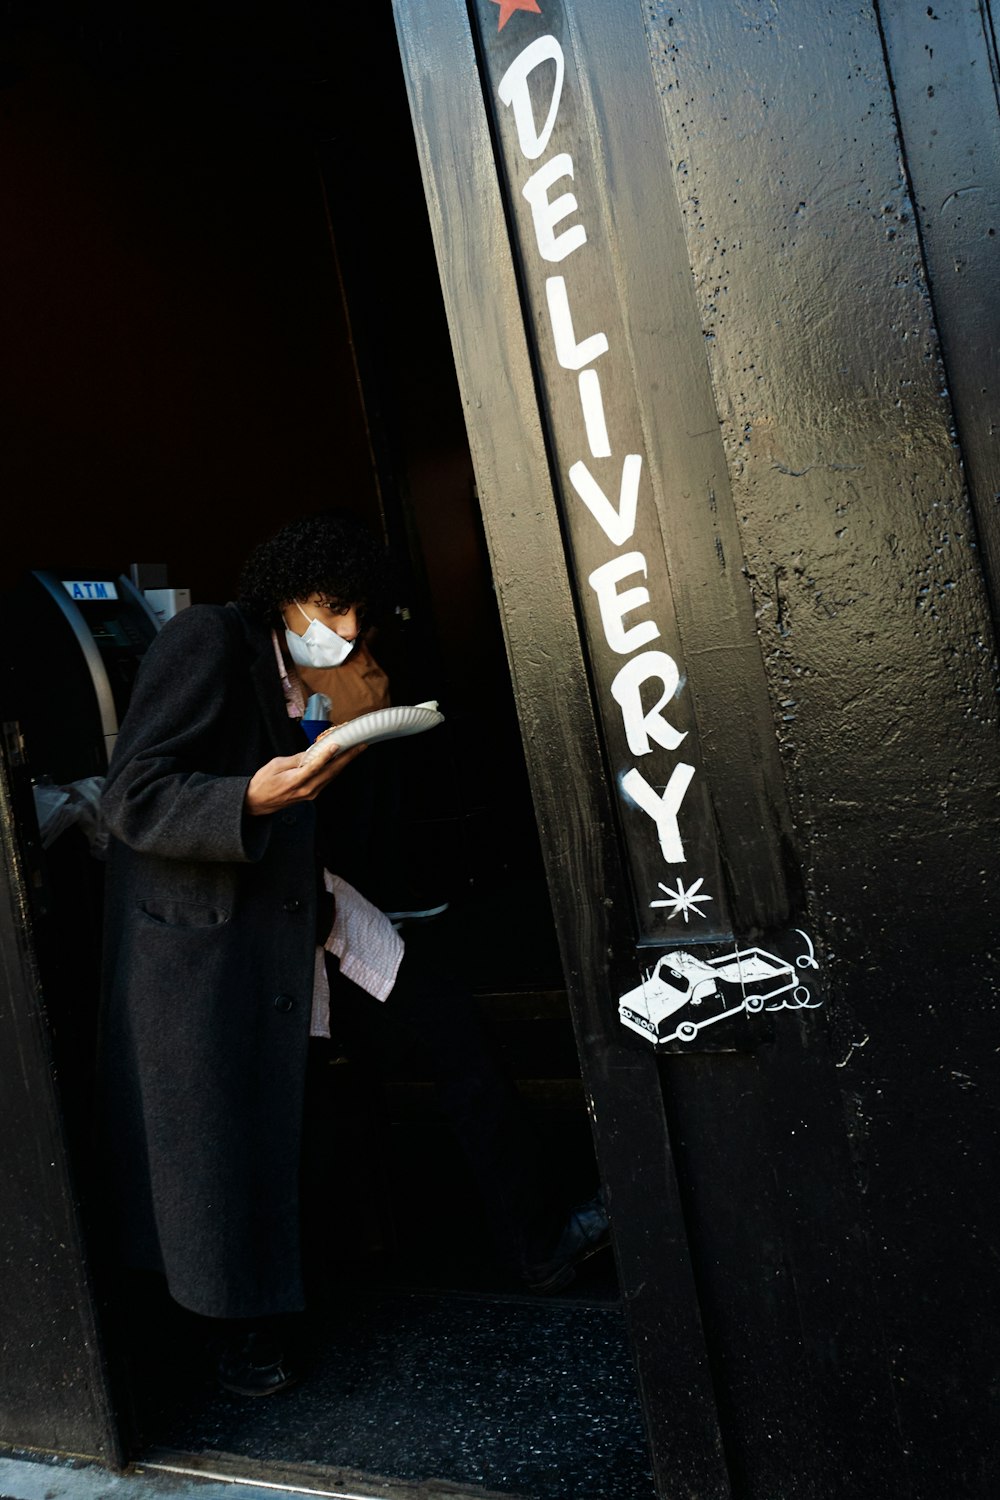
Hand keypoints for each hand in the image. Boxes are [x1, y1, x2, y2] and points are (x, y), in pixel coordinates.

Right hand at [244, 742, 366, 815]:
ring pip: (332, 776)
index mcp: (296, 781)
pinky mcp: (312, 794)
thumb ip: (295, 759)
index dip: (327, 755)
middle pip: (331, 772)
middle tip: (360, 745)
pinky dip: (335, 769)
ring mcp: (311, 793)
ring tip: (355, 750)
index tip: (337, 745)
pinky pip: (327, 780)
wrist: (256, 803)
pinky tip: (342, 760)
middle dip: (348, 758)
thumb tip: (311, 753)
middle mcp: (307, 789)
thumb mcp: (275, 765)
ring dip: (345, 763)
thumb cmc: (263, 783)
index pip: (315, 767)